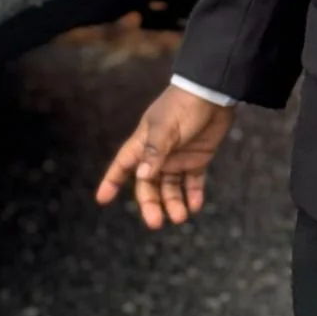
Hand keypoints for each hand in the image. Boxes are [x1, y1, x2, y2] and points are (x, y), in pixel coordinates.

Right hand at [95, 84, 235, 228]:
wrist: (213, 93)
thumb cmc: (184, 106)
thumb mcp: (166, 128)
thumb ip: (155, 152)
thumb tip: (142, 177)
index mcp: (144, 143)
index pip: (123, 165)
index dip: (112, 181)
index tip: (102, 199)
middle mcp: (159, 154)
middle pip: (148, 184)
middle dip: (151, 204)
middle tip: (157, 223)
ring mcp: (178, 157)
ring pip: (171, 187)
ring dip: (174, 202)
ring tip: (181, 217)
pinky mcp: (198, 158)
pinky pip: (193, 182)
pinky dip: (193, 195)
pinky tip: (195, 206)